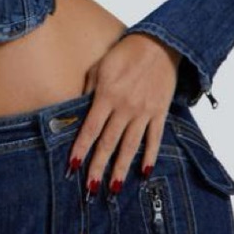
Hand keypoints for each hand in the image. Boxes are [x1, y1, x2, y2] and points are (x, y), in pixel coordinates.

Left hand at [73, 32, 180, 193]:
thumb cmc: (125, 53)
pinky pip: (155, 138)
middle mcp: (125, 107)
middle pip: (109, 142)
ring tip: (114, 188)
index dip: (81, 148)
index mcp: (107, 95)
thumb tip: (78, 108)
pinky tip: (144, 171)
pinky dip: (150, 155)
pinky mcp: (160, 112)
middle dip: (98, 166)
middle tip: (90, 188)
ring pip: (130, 146)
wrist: (160, 44)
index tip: (73, 166)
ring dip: (121, 168)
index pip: (91, 128)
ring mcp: (144, 112)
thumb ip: (89, 89)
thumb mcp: (100, 66)